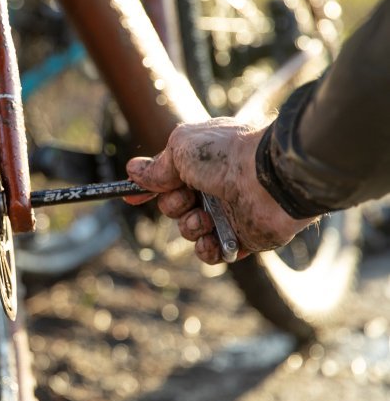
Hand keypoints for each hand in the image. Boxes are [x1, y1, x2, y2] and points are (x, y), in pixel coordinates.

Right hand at [123, 118, 316, 263]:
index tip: (131, 198)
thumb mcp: (180, 149)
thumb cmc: (226, 155)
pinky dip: (207, 249)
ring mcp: (230, 212)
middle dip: (173, 205)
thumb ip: (157, 166)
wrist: (270, 179)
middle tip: (187, 197)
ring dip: (190, 226)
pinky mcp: (243, 238)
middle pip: (174, 206)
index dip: (148, 188)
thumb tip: (133, 171)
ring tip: (206, 218)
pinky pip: (212, 252)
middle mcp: (215, 186)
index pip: (168, 177)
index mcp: (203, 160)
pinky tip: (211, 239)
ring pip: (190, 229)